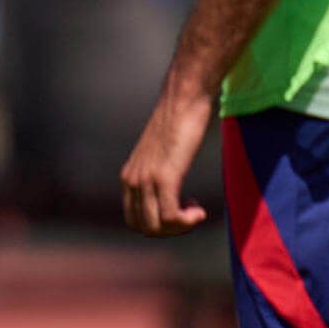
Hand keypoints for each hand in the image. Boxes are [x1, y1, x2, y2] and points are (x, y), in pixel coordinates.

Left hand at [120, 83, 214, 236]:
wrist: (184, 98)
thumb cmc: (180, 118)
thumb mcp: (162, 149)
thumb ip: (159, 165)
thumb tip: (172, 171)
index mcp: (129, 176)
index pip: (133, 218)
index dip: (158, 223)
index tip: (181, 208)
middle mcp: (132, 181)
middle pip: (142, 227)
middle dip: (169, 230)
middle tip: (190, 215)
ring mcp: (147, 180)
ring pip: (156, 226)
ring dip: (179, 228)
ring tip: (196, 214)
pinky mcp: (165, 176)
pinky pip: (170, 215)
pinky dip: (186, 221)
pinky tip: (199, 211)